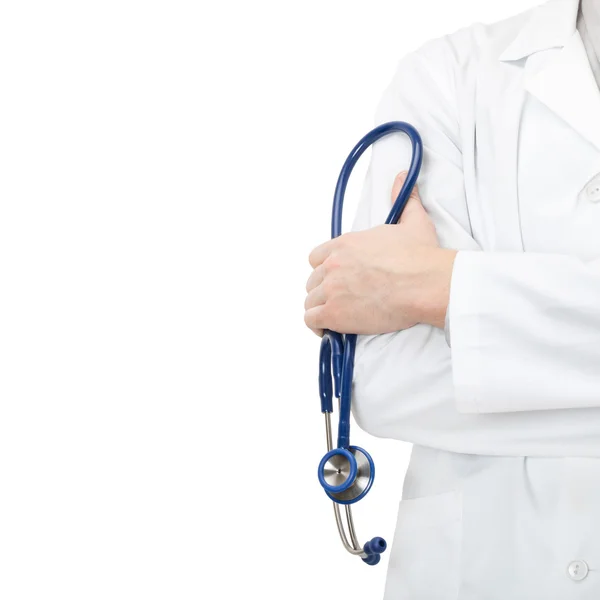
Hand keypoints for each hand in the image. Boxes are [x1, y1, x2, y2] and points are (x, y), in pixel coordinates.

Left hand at [304, 171, 456, 335]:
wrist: (425, 283)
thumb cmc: (421, 256)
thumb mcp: (412, 221)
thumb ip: (403, 199)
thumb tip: (404, 177)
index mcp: (344, 244)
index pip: (316, 258)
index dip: (325, 269)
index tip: (336, 278)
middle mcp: (332, 265)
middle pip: (313, 281)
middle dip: (324, 290)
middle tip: (341, 299)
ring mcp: (331, 289)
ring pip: (310, 301)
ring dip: (321, 308)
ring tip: (336, 316)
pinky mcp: (334, 313)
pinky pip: (311, 320)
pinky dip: (318, 327)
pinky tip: (329, 330)